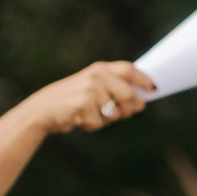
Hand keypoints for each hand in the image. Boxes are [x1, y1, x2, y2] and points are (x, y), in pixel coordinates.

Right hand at [24, 62, 155, 133]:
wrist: (42, 110)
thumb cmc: (72, 102)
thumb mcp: (95, 93)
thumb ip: (117, 95)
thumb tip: (142, 103)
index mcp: (100, 69)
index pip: (129, 69)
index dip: (144, 79)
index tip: (154, 89)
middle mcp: (96, 75)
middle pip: (128, 95)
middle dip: (127, 110)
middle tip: (117, 115)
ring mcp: (89, 89)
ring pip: (114, 113)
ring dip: (106, 121)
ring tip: (89, 115)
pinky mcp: (82, 104)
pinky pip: (100, 123)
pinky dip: (93, 126)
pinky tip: (79, 120)